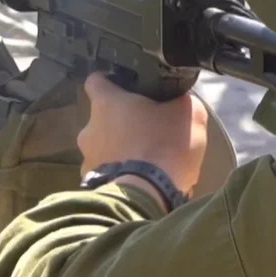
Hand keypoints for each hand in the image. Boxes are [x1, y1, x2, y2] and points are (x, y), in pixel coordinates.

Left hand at [77, 72, 208, 195]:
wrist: (148, 196)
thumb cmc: (164, 144)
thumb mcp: (188, 113)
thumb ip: (177, 101)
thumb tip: (176, 102)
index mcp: (106, 103)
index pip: (96, 80)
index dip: (111, 81)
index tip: (126, 87)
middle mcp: (89, 129)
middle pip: (103, 119)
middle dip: (123, 124)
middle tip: (149, 132)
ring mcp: (87, 160)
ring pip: (106, 149)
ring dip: (122, 153)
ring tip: (148, 164)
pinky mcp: (92, 187)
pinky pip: (109, 175)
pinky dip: (122, 176)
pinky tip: (143, 184)